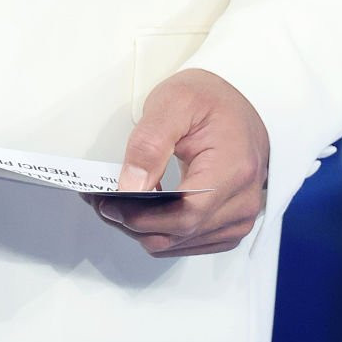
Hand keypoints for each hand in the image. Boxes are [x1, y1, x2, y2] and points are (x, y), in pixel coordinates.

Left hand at [86, 68, 268, 257]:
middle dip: (132, 222)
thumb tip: (129, 187)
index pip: (184, 215)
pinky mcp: (229, 225)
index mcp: (233, 170)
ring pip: (177, 243)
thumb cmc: (210, 99)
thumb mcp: (174, 103)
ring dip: (141, 228)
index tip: (106, 203)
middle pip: (178, 233)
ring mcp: (238, 218)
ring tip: (115, 201)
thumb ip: (149, 146)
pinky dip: (159, 230)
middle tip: (99, 199)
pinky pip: (186, 242)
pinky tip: (141, 209)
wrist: (238, 103)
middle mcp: (242, 202)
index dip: (141, 216)